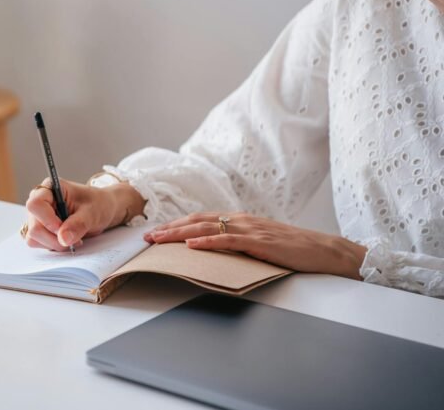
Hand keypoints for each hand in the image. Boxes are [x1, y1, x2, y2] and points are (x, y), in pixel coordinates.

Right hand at [23, 178, 144, 250]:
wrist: (102, 209)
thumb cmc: (98, 204)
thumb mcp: (92, 212)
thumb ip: (78, 224)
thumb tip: (63, 239)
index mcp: (50, 188)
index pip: (35, 204)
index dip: (47, 220)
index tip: (63, 228)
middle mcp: (39, 202)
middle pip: (34, 226)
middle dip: (53, 238)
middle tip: (74, 238)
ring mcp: (38, 217)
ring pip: (33, 238)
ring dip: (53, 244)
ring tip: (73, 238)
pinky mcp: (41, 230)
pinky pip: (38, 243)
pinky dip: (52, 246)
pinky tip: (67, 240)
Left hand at [143, 212, 366, 279]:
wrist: (324, 250)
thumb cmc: (293, 250)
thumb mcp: (260, 243)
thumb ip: (238, 243)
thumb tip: (213, 251)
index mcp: (239, 220)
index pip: (200, 220)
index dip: (176, 225)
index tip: (156, 232)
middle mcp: (241, 220)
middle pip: (197, 222)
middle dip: (170, 229)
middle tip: (147, 237)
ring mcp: (250, 229)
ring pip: (207, 229)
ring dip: (180, 234)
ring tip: (159, 240)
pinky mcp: (260, 241)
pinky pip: (228, 240)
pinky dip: (208, 243)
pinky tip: (192, 246)